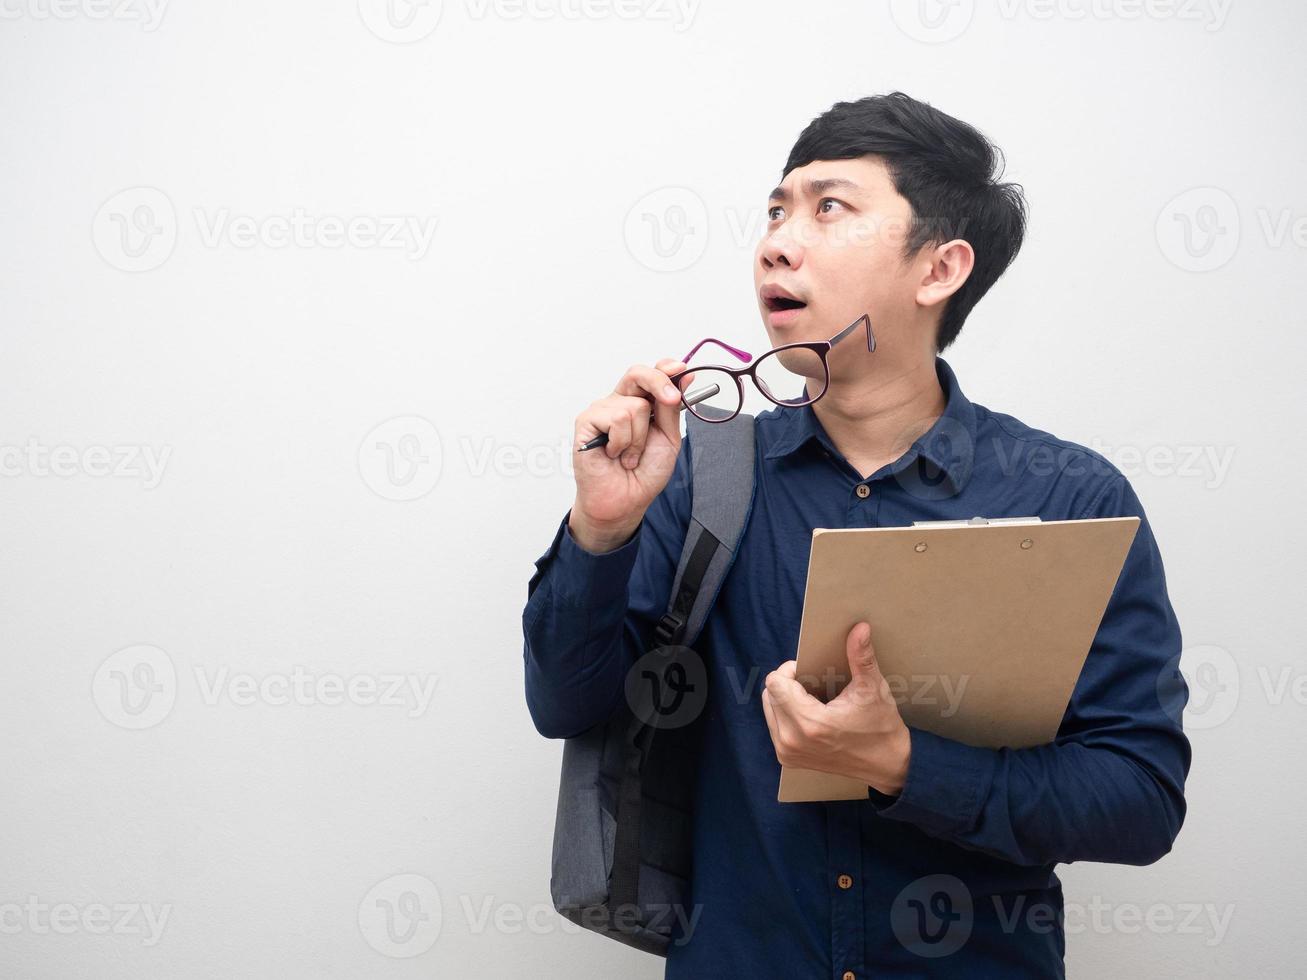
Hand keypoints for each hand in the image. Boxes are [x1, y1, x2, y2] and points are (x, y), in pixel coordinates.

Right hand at [570, 359, 694, 550]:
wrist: (625, 500)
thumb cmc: (644, 473)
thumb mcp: (668, 437)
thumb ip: (672, 408)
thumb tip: (685, 376)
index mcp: (641, 403)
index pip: (651, 374)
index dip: (666, 369)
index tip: (681, 370)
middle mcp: (620, 402)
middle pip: (638, 373)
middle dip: (658, 382)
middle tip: (671, 399)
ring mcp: (602, 410)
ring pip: (634, 406)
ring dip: (639, 438)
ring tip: (630, 455)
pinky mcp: (586, 421)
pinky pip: (616, 419)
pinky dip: (622, 442)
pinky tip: (614, 454)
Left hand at [761, 622, 911, 795]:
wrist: (887, 766)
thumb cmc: (881, 727)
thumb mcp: (873, 689)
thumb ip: (862, 656)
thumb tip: (860, 627)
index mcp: (810, 723)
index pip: (775, 683)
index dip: (791, 671)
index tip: (811, 672)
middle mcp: (791, 741)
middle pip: (769, 694)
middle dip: (789, 684)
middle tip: (816, 686)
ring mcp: (787, 752)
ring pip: (769, 708)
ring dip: (786, 698)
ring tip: (814, 700)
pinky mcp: (787, 758)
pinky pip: (775, 724)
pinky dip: (787, 714)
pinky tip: (811, 714)